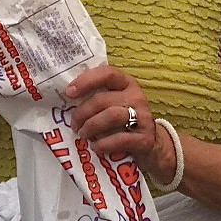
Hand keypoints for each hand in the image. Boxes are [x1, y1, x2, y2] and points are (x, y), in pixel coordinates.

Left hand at [66, 66, 175, 183]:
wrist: (152, 147)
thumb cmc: (125, 123)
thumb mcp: (115, 105)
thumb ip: (98, 99)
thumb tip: (67, 101)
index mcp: (126, 84)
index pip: (106, 73)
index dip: (86, 81)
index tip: (69, 92)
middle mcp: (136, 97)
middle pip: (102, 99)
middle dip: (82, 113)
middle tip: (74, 124)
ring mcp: (143, 117)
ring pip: (111, 116)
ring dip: (91, 126)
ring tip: (83, 135)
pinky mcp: (146, 138)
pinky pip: (120, 139)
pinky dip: (103, 144)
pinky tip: (96, 147)